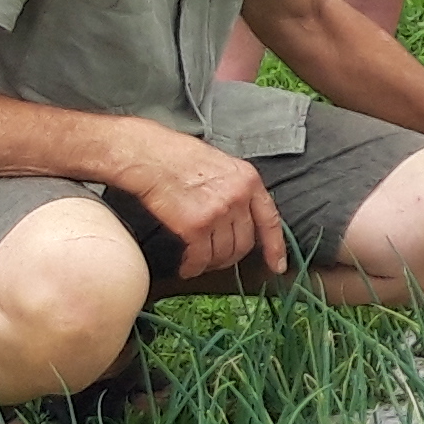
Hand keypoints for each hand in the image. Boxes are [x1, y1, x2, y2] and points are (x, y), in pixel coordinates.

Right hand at [110, 124, 286, 280]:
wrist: (146, 155)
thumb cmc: (174, 155)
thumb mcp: (218, 163)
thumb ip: (233, 187)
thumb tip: (237, 213)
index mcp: (247, 179)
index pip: (270, 219)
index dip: (275, 247)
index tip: (277, 265)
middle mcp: (238, 196)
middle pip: (244, 242)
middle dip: (230, 256)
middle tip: (216, 259)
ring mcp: (219, 212)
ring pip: (223, 254)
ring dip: (210, 263)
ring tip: (198, 260)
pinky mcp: (196, 226)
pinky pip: (200, 259)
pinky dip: (193, 267)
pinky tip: (186, 267)